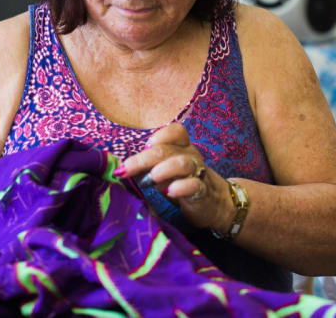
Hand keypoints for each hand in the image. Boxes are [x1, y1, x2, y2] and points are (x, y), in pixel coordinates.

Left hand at [117, 123, 235, 231]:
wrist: (214, 204)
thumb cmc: (183, 184)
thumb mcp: (166, 172)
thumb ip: (148, 167)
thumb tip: (120, 168)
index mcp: (182, 148)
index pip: (176, 131)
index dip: (159, 136)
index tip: (144, 146)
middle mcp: (190, 156)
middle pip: (167, 150)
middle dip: (143, 159)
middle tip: (126, 170)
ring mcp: (198, 173)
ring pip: (182, 163)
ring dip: (162, 170)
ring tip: (150, 180)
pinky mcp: (203, 192)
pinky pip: (194, 185)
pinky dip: (181, 187)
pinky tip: (169, 192)